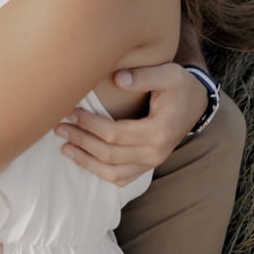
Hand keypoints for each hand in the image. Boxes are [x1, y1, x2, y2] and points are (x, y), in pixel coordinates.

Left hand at [53, 62, 207, 184]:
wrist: (194, 104)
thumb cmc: (178, 86)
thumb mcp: (168, 74)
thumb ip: (144, 76)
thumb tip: (118, 79)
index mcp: (159, 132)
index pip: (115, 134)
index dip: (89, 124)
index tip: (68, 111)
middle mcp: (156, 153)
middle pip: (109, 154)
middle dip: (81, 140)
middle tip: (59, 126)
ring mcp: (151, 163)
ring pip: (112, 172)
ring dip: (85, 160)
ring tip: (63, 146)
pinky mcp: (145, 166)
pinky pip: (119, 178)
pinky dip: (98, 172)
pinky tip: (80, 158)